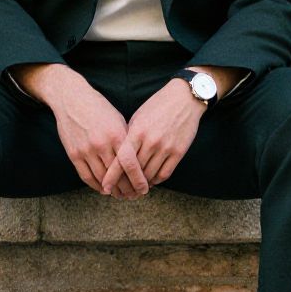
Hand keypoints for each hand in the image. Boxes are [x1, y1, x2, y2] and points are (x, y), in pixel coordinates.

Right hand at [10, 63, 146, 195]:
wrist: (71, 99)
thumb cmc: (99, 108)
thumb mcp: (118, 120)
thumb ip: (127, 140)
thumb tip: (138, 161)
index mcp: (117, 134)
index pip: (131, 164)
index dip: (138, 180)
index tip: (144, 188)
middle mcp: (102, 144)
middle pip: (117, 175)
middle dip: (127, 188)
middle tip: (134, 195)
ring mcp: (86, 150)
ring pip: (102, 178)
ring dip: (113, 190)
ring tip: (121, 195)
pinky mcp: (74, 154)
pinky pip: (86, 176)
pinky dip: (96, 186)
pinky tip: (104, 189)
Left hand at [101, 78, 204, 195]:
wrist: (184, 99)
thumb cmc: (157, 107)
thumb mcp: (137, 118)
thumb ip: (128, 138)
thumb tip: (117, 159)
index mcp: (137, 131)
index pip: (121, 159)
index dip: (112, 176)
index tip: (106, 187)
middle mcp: (151, 141)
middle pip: (135, 171)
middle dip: (126, 184)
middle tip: (120, 192)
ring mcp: (166, 147)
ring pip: (149, 175)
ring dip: (141, 184)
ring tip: (134, 188)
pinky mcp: (178, 152)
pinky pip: (164, 174)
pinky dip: (155, 180)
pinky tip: (150, 181)